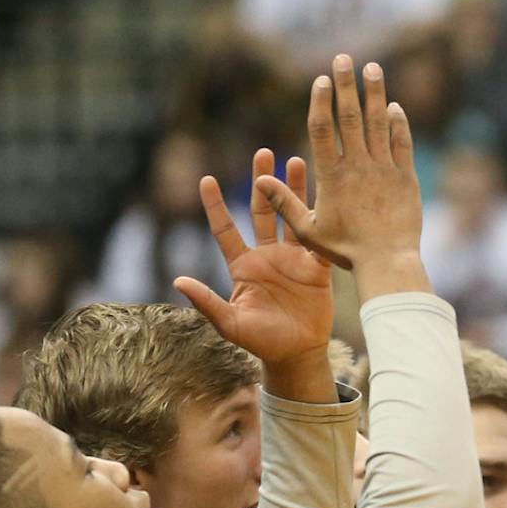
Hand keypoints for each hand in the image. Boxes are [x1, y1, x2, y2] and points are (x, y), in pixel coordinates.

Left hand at [175, 149, 335, 400]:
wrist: (297, 354)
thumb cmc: (260, 342)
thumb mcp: (229, 324)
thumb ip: (206, 301)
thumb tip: (178, 280)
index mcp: (243, 266)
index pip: (226, 229)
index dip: (216, 205)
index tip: (206, 179)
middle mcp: (267, 255)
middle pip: (263, 210)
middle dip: (262, 181)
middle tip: (263, 153)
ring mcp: (293, 259)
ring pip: (292, 215)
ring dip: (294, 189)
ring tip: (297, 160)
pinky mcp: (317, 267)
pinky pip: (319, 238)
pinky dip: (321, 218)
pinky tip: (328, 194)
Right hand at [256, 54, 429, 297]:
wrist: (388, 261)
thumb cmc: (346, 249)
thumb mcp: (308, 229)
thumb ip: (284, 202)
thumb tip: (258, 181)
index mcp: (331, 175)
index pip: (323, 129)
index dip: (321, 101)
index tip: (321, 79)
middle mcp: (358, 165)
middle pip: (350, 117)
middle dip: (346, 85)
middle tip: (343, 57)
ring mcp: (384, 169)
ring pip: (379, 123)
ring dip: (374, 93)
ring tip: (372, 68)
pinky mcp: (406, 177)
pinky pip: (402, 143)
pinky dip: (399, 123)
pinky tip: (394, 107)